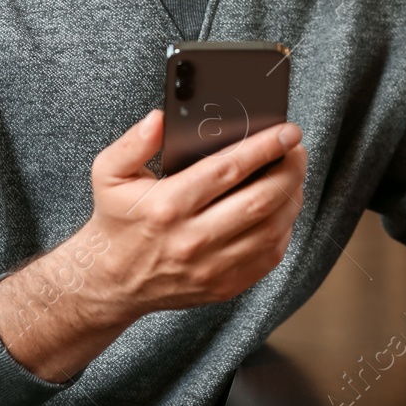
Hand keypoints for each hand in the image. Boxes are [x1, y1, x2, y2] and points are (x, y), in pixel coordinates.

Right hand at [0, 110, 306, 381]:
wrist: (110, 282)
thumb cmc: (115, 220)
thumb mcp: (108, 174)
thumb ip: (133, 143)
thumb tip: (159, 119)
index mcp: (167, 206)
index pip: (228, 170)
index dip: (264, 147)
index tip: (287, 131)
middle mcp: (192, 240)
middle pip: (260, 200)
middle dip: (289, 170)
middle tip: (298, 149)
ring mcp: (210, 268)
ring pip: (271, 229)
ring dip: (292, 198)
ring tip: (293, 175)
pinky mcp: (224, 287)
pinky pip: (269, 256)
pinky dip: (284, 229)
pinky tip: (283, 208)